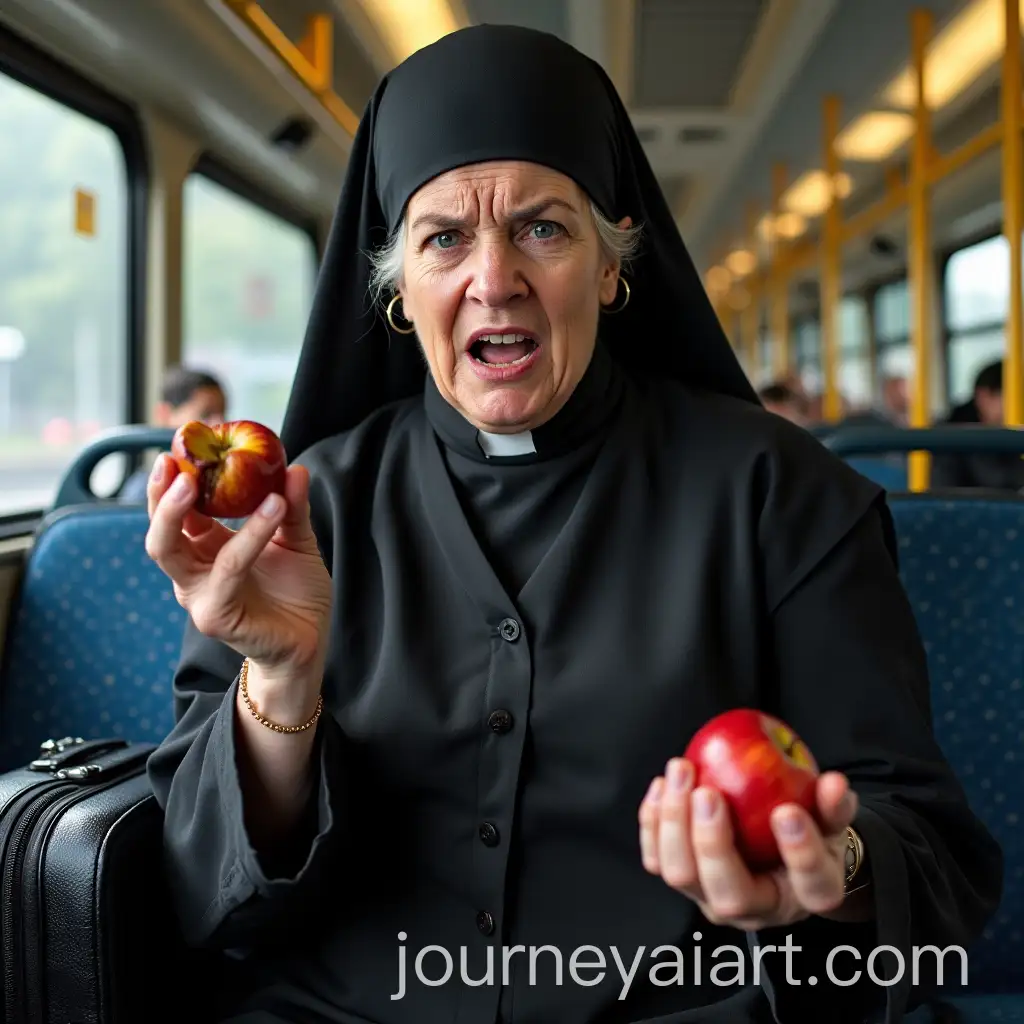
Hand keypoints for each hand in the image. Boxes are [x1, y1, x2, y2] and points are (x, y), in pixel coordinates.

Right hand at [145, 453, 332, 682]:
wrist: (311, 640)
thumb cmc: (296, 592)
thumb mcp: (296, 539)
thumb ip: (292, 506)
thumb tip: (294, 467)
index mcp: (205, 549)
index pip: (177, 511)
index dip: (176, 478)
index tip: (185, 443)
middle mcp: (193, 573)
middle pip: (158, 532)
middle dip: (157, 497)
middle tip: (173, 463)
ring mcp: (199, 596)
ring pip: (174, 551)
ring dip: (182, 512)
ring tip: (199, 479)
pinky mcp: (214, 616)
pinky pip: (227, 568)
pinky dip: (250, 536)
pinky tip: (274, 508)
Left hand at [638, 757, 856, 930]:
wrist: (773, 847)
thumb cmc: (806, 830)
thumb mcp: (830, 819)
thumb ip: (834, 805)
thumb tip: (835, 784)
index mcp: (804, 895)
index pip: (810, 886)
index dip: (799, 853)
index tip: (786, 812)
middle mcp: (755, 909)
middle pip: (729, 895)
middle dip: (712, 843)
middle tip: (708, 793)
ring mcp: (712, 898)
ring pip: (682, 877)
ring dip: (673, 823)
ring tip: (681, 773)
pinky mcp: (684, 880)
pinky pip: (656, 860)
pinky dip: (652, 823)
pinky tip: (661, 786)